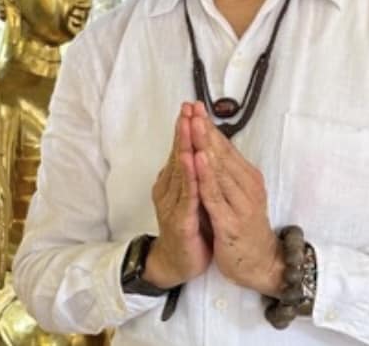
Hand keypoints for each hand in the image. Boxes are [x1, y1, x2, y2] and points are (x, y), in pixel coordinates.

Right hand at [147, 102, 211, 287]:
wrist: (178, 263)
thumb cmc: (189, 226)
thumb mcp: (192, 195)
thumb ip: (193, 172)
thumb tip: (199, 147)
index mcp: (173, 181)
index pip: (180, 148)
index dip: (185, 126)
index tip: (191, 105)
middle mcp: (169, 188)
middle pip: (178, 153)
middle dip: (184, 128)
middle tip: (187, 107)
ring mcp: (172, 204)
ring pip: (180, 171)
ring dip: (184, 146)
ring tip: (188, 124)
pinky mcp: (180, 221)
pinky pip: (186, 196)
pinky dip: (189, 177)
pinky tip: (191, 161)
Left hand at [191, 103, 282, 294]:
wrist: (262, 263)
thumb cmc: (244, 223)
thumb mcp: (237, 192)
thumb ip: (226, 169)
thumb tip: (211, 140)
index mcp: (247, 176)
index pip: (225, 146)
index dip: (208, 125)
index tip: (195, 106)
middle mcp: (246, 186)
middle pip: (221, 152)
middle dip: (204, 129)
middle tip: (192, 108)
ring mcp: (239, 203)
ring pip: (218, 169)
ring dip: (204, 145)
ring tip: (194, 125)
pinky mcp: (230, 222)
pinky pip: (215, 196)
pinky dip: (206, 176)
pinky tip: (198, 160)